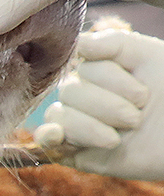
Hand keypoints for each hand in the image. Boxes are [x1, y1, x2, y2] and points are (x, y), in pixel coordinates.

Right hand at [32, 25, 163, 178]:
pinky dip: (47, 136)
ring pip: (59, 115)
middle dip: (109, 106)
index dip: (111, 77)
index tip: (144, 93)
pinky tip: (56, 135)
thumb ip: (113, 42)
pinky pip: (48, 141)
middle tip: (137, 117)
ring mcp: (79, 124)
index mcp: (100, 72)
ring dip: (91, 126)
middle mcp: (86, 96)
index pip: (83, 65)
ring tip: (120, 137)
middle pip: (71, 91)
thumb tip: (78, 43)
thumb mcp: (148, 56)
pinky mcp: (75, 153)